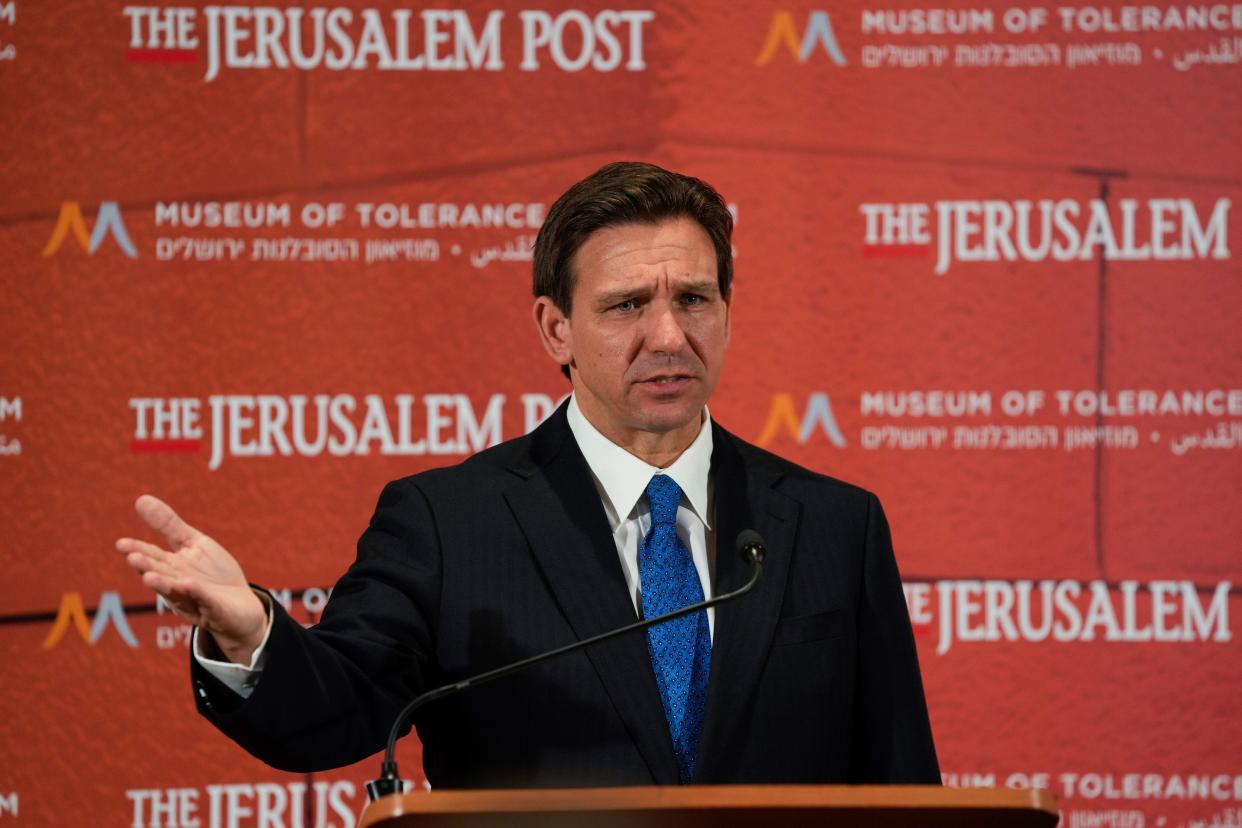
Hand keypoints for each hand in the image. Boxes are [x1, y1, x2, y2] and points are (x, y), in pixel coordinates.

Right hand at [117, 495, 267, 664]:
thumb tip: (140, 499)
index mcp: (173, 568)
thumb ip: (168, 525)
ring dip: (163, 585)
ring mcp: (196, 601)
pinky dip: (198, 593)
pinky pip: (207, 602)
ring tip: (149, 577)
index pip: (153, 557)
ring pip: (177, 592)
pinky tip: (189, 584)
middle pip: (161, 575)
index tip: (121, 544)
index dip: (138, 551)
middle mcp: (179, 586)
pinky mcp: (216, 611)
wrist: (242, 608)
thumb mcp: (194, 544)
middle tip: (132, 558)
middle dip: (147, 568)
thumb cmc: (214, 575)